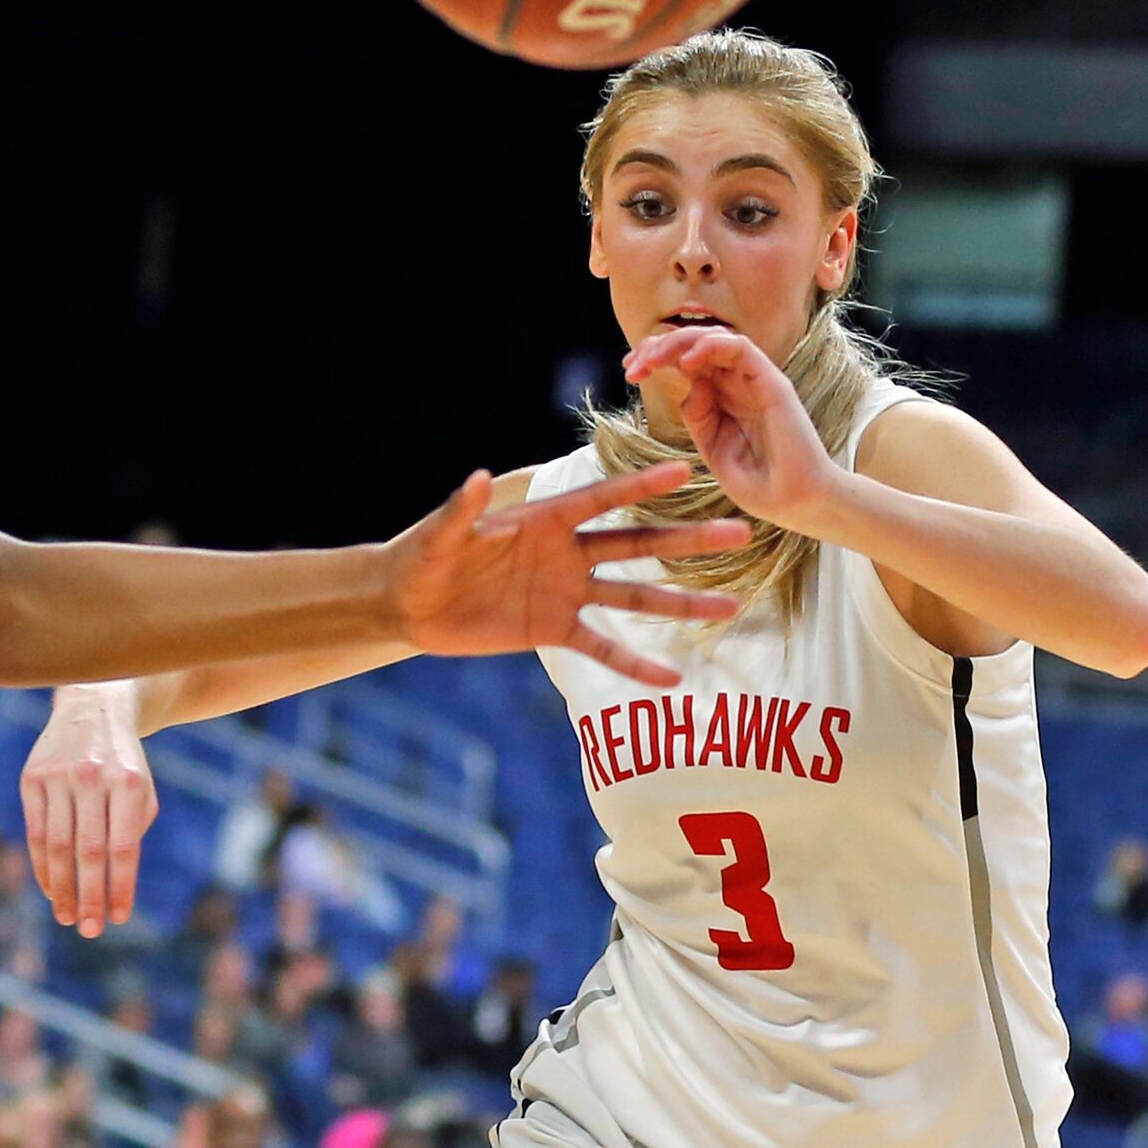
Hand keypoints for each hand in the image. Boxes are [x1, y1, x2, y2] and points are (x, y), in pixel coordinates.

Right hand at [20, 685, 156, 938]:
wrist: (92, 708)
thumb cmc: (124, 762)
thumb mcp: (143, 788)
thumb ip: (134, 830)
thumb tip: (114, 883)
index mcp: (129, 782)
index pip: (124, 847)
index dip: (120, 886)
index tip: (118, 918)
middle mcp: (94, 777)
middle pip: (88, 851)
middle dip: (89, 895)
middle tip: (89, 930)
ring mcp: (59, 776)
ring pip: (56, 845)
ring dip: (61, 887)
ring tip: (68, 916)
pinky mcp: (32, 776)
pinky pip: (35, 831)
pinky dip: (41, 865)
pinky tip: (50, 889)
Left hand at [389, 459, 749, 683]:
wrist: (408, 606)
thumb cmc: (421, 558)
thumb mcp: (439, 536)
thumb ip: (461, 510)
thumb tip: (475, 478)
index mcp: (544, 520)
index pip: (601, 499)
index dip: (640, 485)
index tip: (685, 468)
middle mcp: (565, 553)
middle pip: (637, 543)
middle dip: (687, 540)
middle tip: (739, 532)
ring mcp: (565, 592)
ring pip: (634, 594)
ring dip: (680, 601)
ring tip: (730, 606)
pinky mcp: (553, 629)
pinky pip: (602, 646)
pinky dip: (634, 662)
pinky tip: (672, 678)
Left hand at [623, 328, 837, 530]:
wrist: (796, 504)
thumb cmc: (759, 483)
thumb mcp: (714, 448)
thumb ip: (699, 416)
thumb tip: (688, 385)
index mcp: (722, 398)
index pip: (686, 362)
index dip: (656, 357)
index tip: (628, 368)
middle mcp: (738, 384)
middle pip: (696, 345)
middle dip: (659, 347)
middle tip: (632, 364)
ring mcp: (756, 382)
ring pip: (716, 338)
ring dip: (680, 342)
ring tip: (654, 359)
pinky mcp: (773, 384)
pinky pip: (742, 349)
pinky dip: (712, 347)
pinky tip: (688, 363)